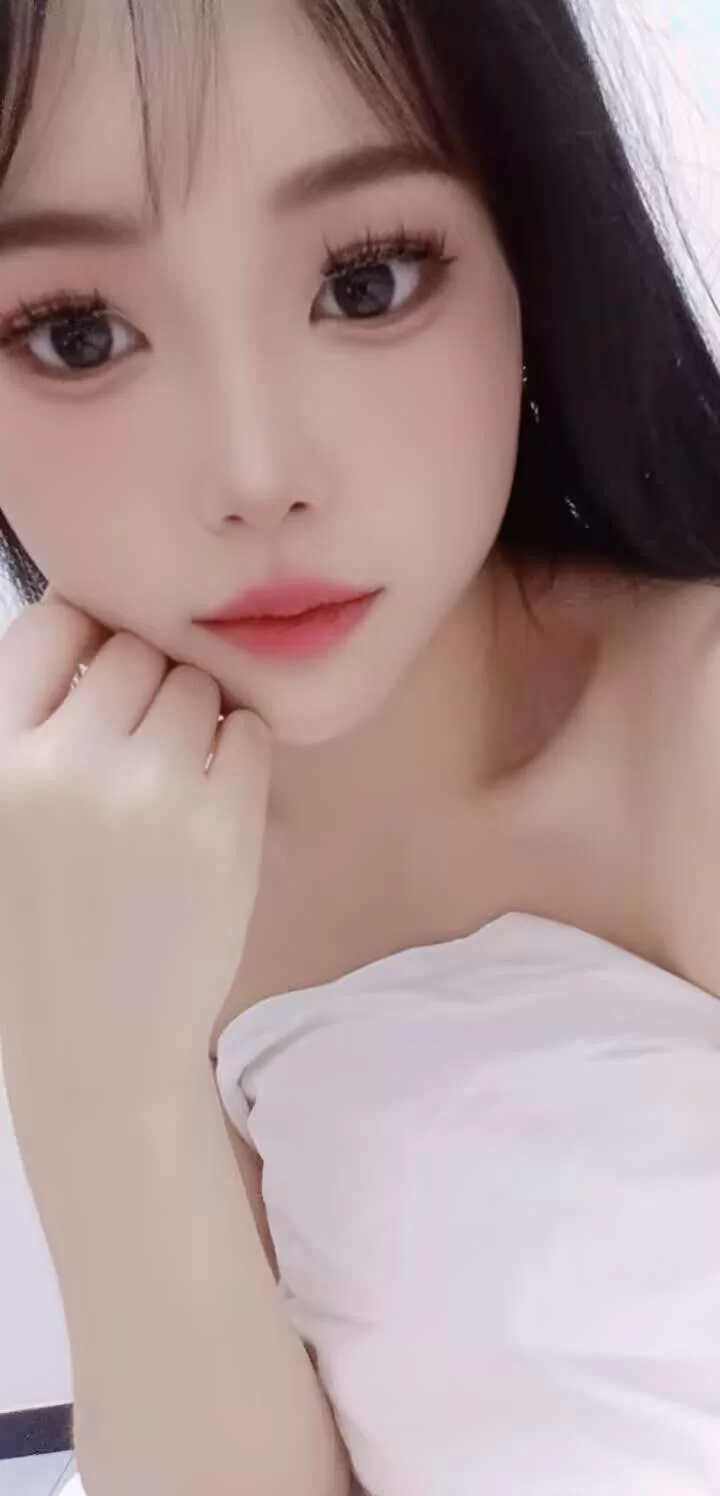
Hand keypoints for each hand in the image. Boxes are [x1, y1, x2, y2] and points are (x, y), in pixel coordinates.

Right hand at [0, 586, 271, 1126]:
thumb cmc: (43, 925)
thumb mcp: (4, 818)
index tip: (99, 672)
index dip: (84, 637)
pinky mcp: (224, 828)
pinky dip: (237, 752)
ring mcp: (149, 795)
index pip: (51, 624)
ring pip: (195, 684)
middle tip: (141, 747)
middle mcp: (64, 766)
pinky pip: (249, 731)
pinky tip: (211, 799)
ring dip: (193, 715)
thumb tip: (98, 626)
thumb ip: (33, 729)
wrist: (98, 1044)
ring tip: (174, 779)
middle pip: (134, 651)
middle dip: (144, 685)